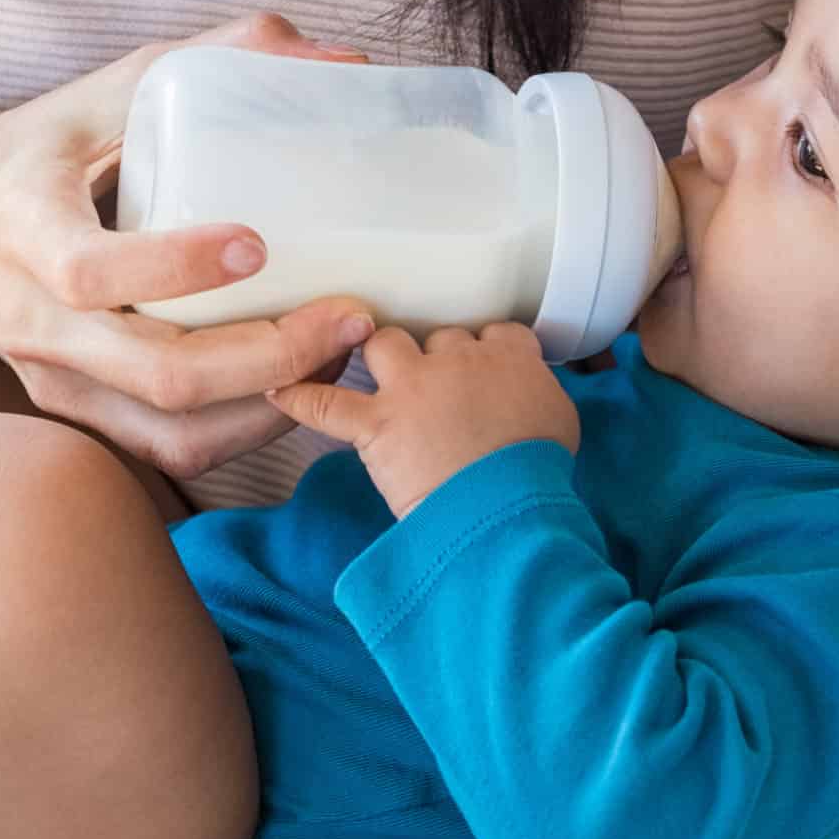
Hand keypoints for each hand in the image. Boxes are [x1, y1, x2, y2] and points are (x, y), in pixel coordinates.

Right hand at [0, 13, 381, 479]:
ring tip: (339, 353)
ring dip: (274, 405)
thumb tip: (341, 57)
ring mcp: (59, 380)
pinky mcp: (81, 413)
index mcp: (28, 231)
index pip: (92, 272)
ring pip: (176, 430)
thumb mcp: (106, 90)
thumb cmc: (38, 153)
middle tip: (351, 316)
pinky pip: (173, 448)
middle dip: (272, 356)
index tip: (258, 245)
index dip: (177, 267)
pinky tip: (298, 384)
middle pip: (160, 375)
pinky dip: (247, 429)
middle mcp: (39, 323)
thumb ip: (216, 57)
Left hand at [266, 324, 578, 515]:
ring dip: (379, 355)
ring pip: (384, 344)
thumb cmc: (539, 472)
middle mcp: (458, 359)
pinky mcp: (378, 423)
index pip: (494, 332)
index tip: (481, 368)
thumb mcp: (559, 420)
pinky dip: (300, 398)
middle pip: (438, 337)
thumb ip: (538, 394)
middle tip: (436, 390)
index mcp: (509, 357)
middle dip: (434, 359)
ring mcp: (413, 387)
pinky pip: (325, 403)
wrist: (508, 507)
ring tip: (377, 375)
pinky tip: (278, 392)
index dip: (483, 349)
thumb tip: (526, 400)